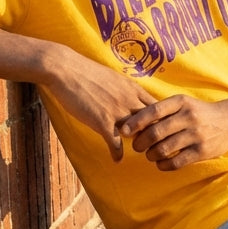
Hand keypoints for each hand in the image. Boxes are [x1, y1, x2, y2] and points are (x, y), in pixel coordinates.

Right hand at [41, 51, 157, 161]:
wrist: (66, 69)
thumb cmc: (87, 72)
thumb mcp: (115, 77)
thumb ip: (126, 90)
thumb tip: (132, 97)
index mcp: (133, 89)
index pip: (158, 107)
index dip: (160, 120)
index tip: (160, 130)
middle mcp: (130, 100)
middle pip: (153, 122)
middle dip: (155, 134)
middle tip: (155, 145)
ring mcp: (117, 111)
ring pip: (138, 133)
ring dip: (139, 145)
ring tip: (140, 153)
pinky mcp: (101, 121)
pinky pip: (115, 143)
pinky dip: (117, 153)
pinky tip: (117, 159)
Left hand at [118, 94, 227, 170]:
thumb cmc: (200, 113)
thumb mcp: (184, 104)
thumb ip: (163, 112)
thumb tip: (133, 125)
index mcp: (181, 102)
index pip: (153, 111)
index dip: (135, 122)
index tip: (123, 131)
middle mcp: (188, 117)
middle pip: (155, 132)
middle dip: (140, 143)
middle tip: (137, 147)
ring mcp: (196, 135)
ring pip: (163, 149)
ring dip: (151, 155)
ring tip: (150, 155)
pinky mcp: (202, 151)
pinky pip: (176, 162)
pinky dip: (163, 165)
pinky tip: (161, 163)